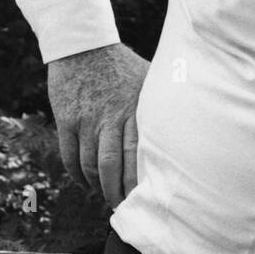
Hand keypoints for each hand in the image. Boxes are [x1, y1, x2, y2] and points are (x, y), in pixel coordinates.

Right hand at [47, 42, 149, 207]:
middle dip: (116, 193)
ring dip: (96, 186)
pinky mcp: (66, 119)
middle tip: (122, 208)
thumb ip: (161, 103)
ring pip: (89, 165)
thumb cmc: (122, 63)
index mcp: (133, 111)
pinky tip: (84, 183)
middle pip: (110, 166)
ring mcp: (86, 120)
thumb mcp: (148, 78)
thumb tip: (188, 121)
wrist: (82, 45)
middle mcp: (109, 118)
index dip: (137, 183)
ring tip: (105, 197)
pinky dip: (76, 174)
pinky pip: (69, 155)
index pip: (136, 156)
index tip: (144, 200)